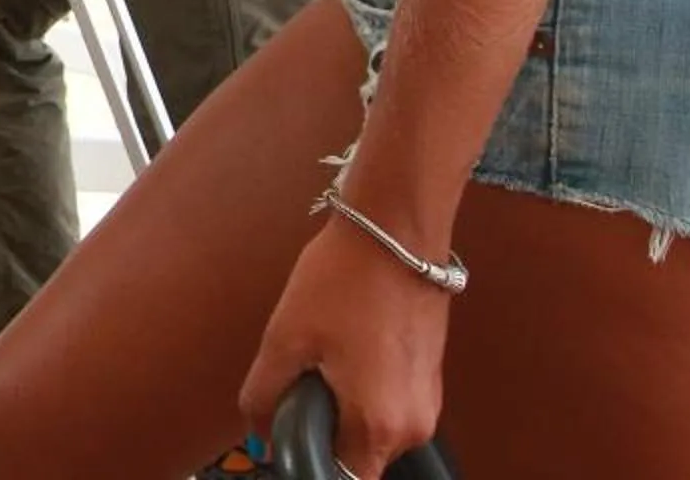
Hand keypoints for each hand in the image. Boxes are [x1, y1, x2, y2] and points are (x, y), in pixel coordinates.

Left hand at [240, 214, 451, 478]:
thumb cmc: (343, 280)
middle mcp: (413, 426)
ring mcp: (428, 404)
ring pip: (373, 430)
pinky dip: (366, 391)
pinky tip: (351, 350)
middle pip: (357, 455)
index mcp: (378, 425)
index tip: (293, 431)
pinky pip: (391, 406)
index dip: (310, 458)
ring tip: (330, 357)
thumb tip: (259, 435)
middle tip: (306, 382)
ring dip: (346, 408)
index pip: (341, 477)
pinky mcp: (431, 381)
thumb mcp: (284, 339)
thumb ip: (265, 398)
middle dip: (326, 428)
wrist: (396, 233)